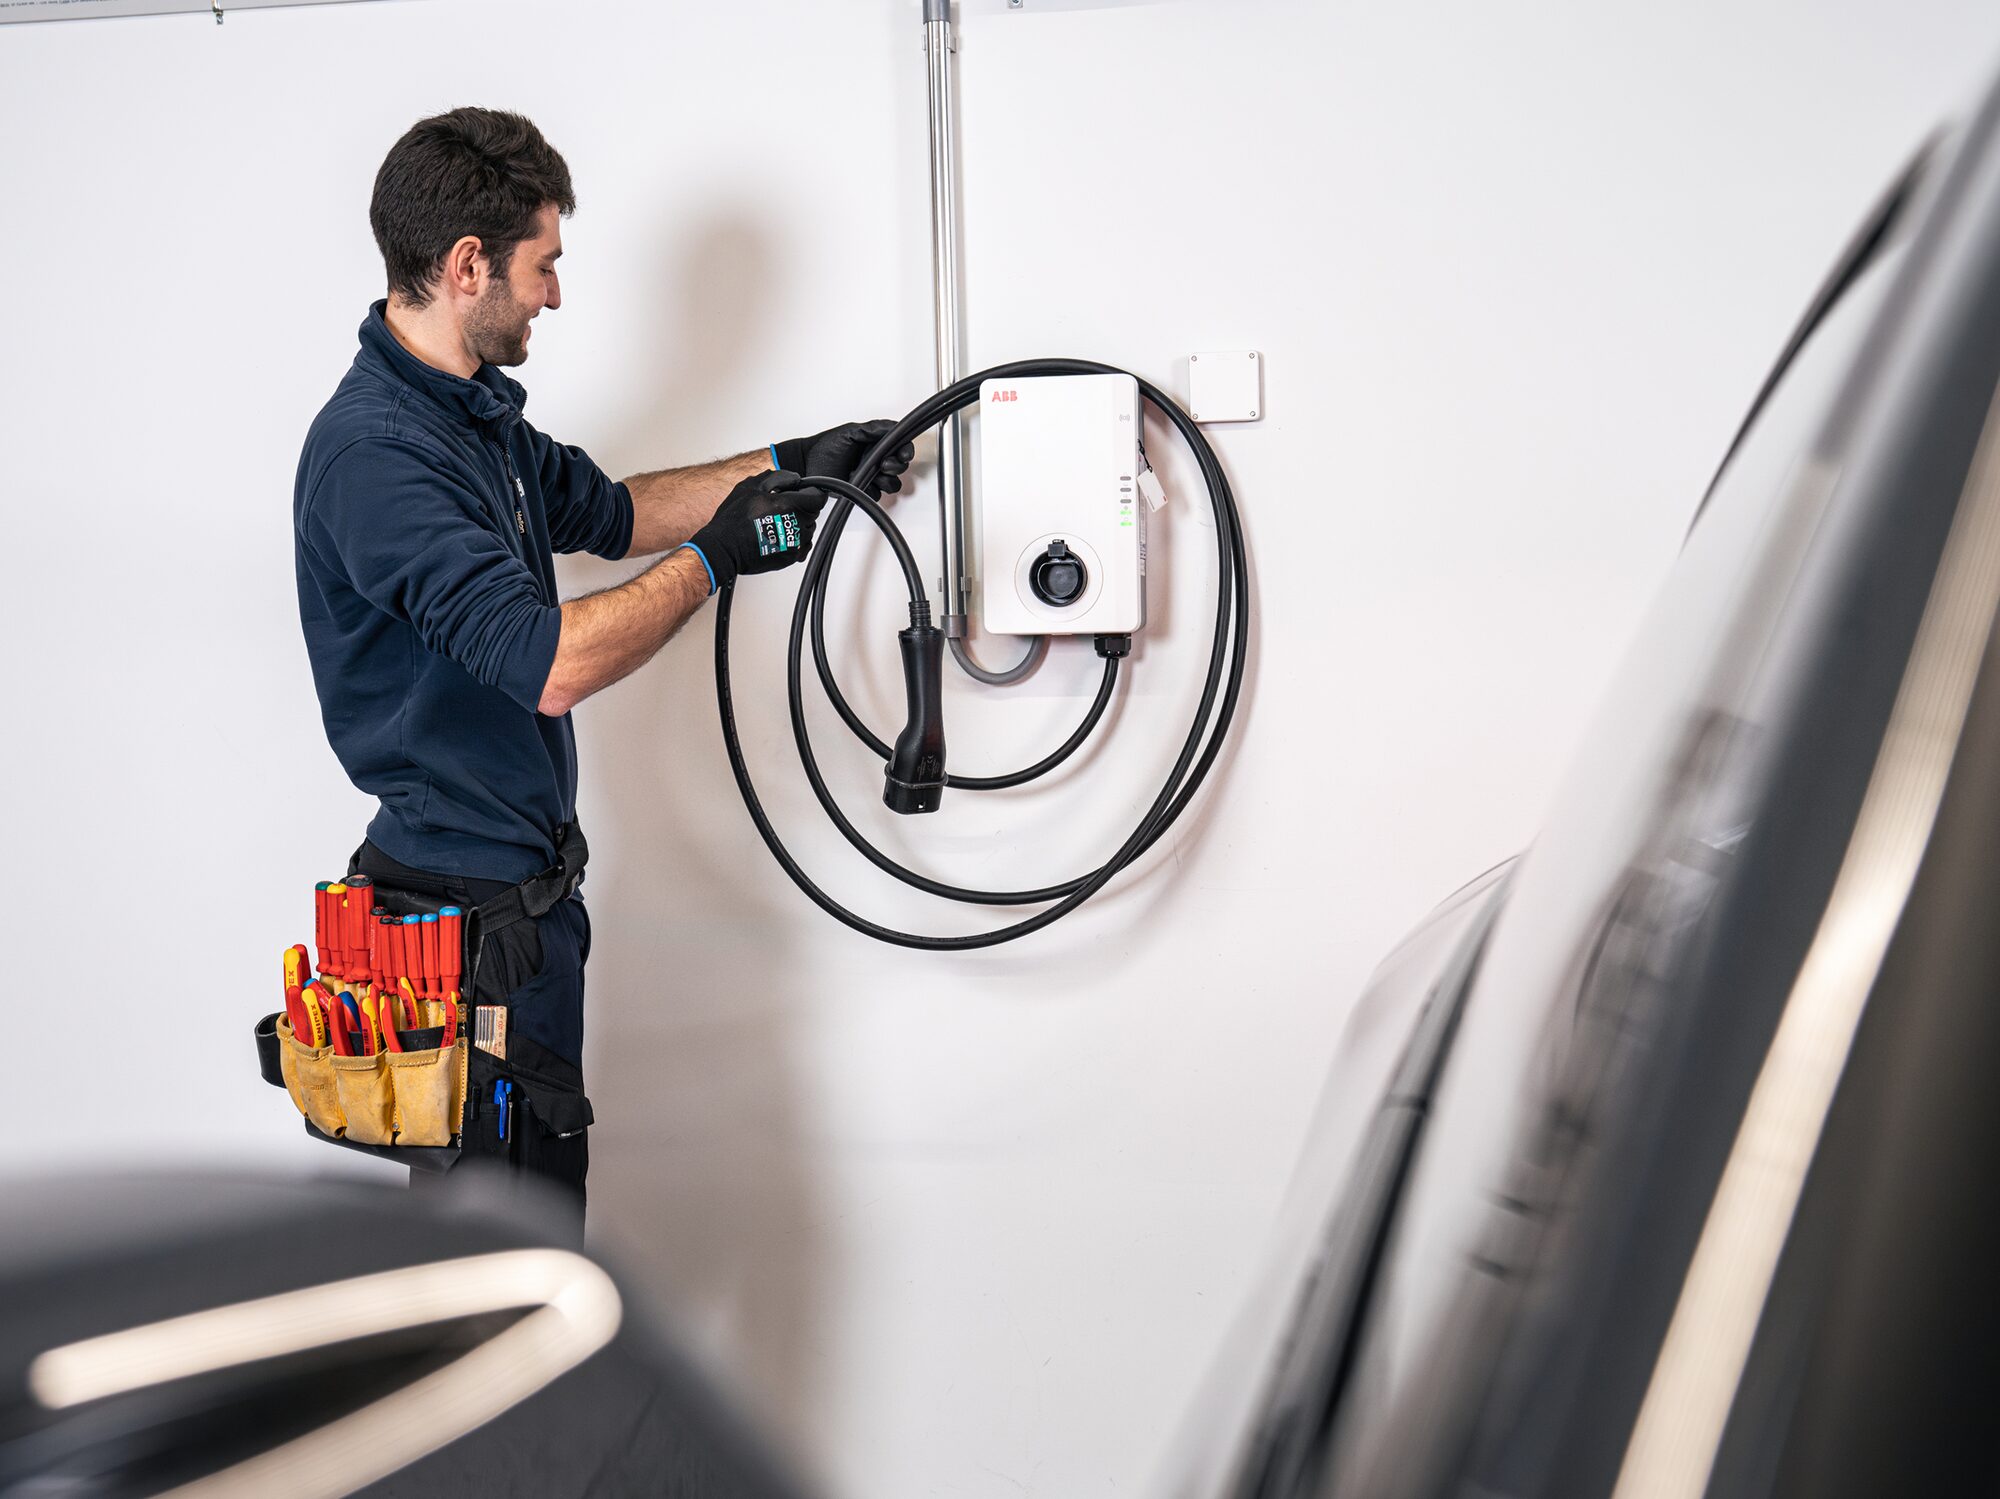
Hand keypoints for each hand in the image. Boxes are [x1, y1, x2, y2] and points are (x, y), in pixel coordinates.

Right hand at [684, 471, 826, 591]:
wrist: (724, 549)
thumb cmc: (733, 521)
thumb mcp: (750, 487)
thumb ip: (777, 478)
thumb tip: (793, 478)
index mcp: (788, 505)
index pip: (817, 498)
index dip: (812, 493)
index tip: (805, 493)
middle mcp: (795, 526)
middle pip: (813, 513)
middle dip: (802, 508)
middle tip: (782, 508)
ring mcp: (794, 544)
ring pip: (809, 530)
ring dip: (799, 525)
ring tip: (777, 523)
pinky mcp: (790, 558)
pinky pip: (803, 547)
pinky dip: (795, 541)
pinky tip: (779, 537)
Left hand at [773, 419, 915, 498]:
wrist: (808, 465)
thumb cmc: (825, 447)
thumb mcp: (851, 432)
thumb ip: (874, 429)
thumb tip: (894, 426)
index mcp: (875, 444)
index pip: (900, 447)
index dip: (906, 451)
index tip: (903, 454)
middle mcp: (875, 460)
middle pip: (900, 467)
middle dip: (895, 467)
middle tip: (883, 465)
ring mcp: (870, 476)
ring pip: (892, 484)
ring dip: (885, 481)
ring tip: (870, 475)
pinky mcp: (863, 490)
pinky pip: (877, 495)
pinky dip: (870, 490)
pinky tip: (858, 483)